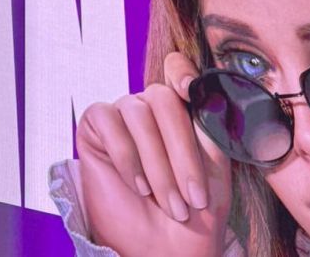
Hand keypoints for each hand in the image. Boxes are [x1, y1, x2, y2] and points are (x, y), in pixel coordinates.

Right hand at [75, 53, 232, 256]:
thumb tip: (207, 95)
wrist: (161, 253)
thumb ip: (210, 132)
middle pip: (163, 98)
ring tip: (168, 204)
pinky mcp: (95, 127)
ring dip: (157, 164)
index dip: (181, 71)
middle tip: (192, 198)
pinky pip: (107, 119)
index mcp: (182, 114)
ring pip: (138, 112)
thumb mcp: (214, 175)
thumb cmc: (192, 219)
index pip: (177, 72)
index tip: (190, 90)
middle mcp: (150, 109)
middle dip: (180, 150)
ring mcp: (122, 116)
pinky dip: (126, 155)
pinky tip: (138, 186)